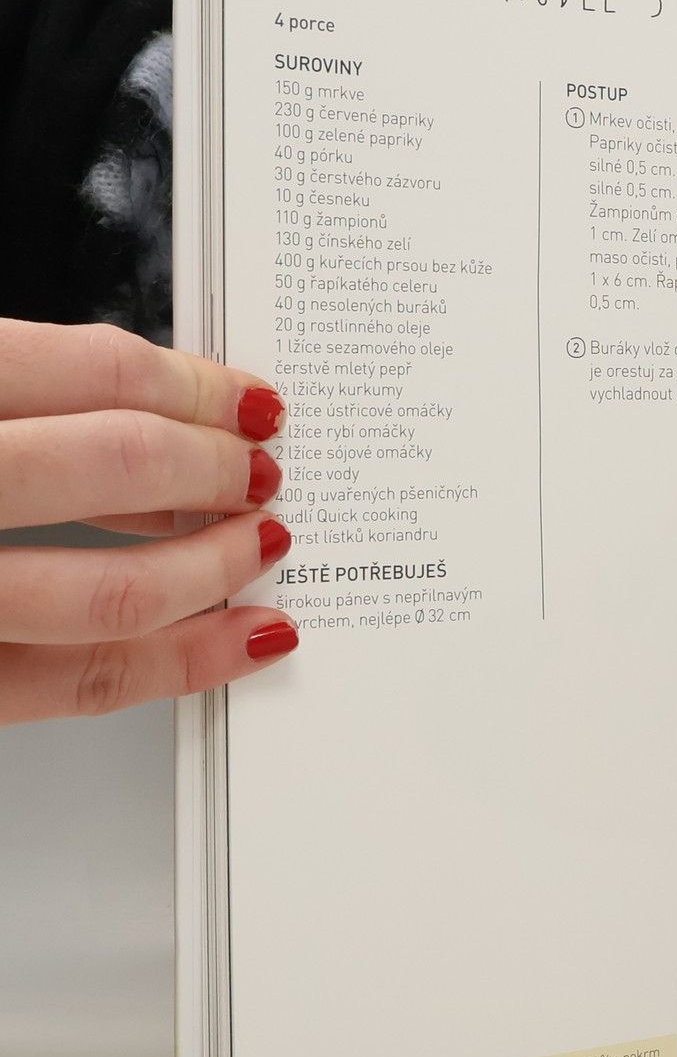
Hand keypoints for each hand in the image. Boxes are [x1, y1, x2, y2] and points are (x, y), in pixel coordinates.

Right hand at [0, 320, 297, 724]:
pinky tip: (245, 637)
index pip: (91, 372)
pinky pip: (78, 684)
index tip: (249, 403)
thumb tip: (154, 412)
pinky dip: (182, 662)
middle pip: (116, 466)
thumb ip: (33, 399)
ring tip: (262, 546)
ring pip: (112, 593)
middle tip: (263, 474)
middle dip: (214, 469)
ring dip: (213, 567)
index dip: (194, 387)